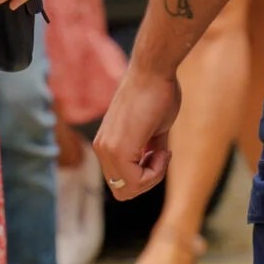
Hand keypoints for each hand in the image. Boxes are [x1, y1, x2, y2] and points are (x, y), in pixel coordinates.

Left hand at [94, 65, 183, 199]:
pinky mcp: (116, 148)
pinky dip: (155, 172)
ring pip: (128, 190)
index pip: (123, 183)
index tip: (161, 153)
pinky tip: (162, 151)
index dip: (147, 177)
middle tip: (162, 155)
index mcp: (106, 145)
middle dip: (148, 181)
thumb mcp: (153, 133)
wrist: (154, 73)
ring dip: (152, 177)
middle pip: (124, 191)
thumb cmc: (157, 95)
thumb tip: (151, 172)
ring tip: (162, 151)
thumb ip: (148, 153)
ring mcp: (106, 149)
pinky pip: (136, 181)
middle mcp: (101, 149)